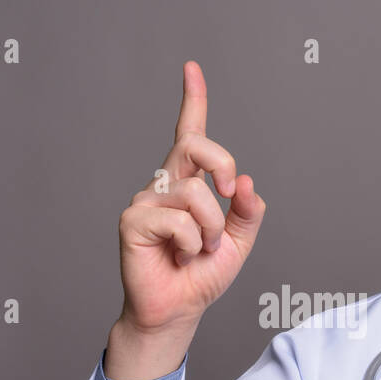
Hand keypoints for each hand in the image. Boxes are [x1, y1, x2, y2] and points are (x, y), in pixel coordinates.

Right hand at [116, 60, 266, 336]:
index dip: (193, 100)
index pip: (190, 135)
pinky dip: (190, 244)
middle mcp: (165, 185)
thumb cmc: (201, 275)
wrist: (178, 310)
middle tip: (230, 192)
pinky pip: (178, 221)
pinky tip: (178, 257)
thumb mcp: (239, 242)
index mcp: (189, 183)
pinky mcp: (133, 221)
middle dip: (222, 164)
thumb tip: (245, 182)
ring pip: (196, 195)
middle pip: (195, 146)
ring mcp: (146, 201)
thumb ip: (247, 211)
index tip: (192, 68)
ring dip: (210, 230)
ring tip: (197, 250)